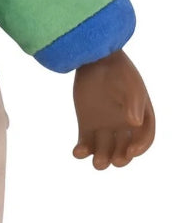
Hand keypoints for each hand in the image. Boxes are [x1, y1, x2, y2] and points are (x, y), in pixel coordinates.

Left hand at [72, 50, 153, 168]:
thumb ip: (133, 103)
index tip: (131, 151)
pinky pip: (85, 143)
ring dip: (101, 159)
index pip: (144, 138)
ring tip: (98, 163)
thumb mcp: (129, 84)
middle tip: (115, 160)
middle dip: (121, 158)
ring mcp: (105, 127)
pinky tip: (77, 152)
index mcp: (141, 118)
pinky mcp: (87, 125)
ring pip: (105, 150)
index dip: (140, 147)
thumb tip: (135, 123)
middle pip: (124, 149)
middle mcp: (124, 126)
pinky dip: (82, 151)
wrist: (94, 59)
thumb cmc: (117, 70)